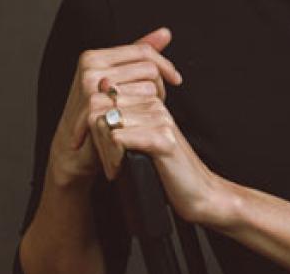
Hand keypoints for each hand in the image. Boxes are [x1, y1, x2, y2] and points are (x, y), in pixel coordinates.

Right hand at [46, 27, 183, 187]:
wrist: (72, 149)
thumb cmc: (99, 113)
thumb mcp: (117, 78)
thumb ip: (139, 53)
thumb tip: (165, 32)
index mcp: (94, 57)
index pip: (144, 51)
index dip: (165, 65)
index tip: (175, 80)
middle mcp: (90, 68)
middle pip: (149, 70)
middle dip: (159, 89)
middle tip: (151, 105)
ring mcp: (91, 89)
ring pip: (149, 88)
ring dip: (152, 104)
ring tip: (141, 115)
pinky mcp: (97, 110)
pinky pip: (142, 105)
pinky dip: (147, 117)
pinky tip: (141, 125)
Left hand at [88, 94, 232, 225]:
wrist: (199, 192)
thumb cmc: (168, 168)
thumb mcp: (139, 139)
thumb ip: (119, 120)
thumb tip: (96, 102)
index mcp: (149, 100)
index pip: (100, 97)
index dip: (90, 124)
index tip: (97, 147)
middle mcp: (155, 105)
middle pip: (99, 108)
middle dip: (94, 136)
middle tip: (106, 160)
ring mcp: (160, 121)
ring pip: (105, 122)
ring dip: (102, 150)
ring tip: (114, 166)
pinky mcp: (162, 140)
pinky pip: (118, 138)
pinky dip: (112, 157)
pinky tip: (120, 170)